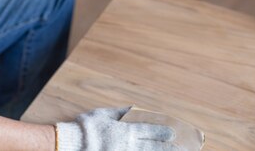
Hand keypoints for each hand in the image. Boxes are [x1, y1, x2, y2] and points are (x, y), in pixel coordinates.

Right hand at [56, 107, 178, 150]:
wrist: (71, 144)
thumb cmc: (87, 127)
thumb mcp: (103, 113)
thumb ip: (120, 112)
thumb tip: (134, 108)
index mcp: (125, 131)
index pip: (149, 131)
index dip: (162, 132)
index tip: (174, 133)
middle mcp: (127, 145)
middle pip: (153, 147)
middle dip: (169, 149)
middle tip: (184, 149)